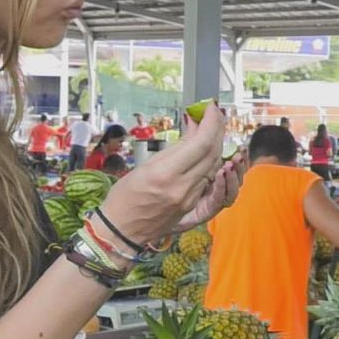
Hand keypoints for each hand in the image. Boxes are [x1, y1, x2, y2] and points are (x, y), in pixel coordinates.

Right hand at [98, 105, 232, 244]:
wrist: (121, 231)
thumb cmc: (124, 196)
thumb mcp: (145, 165)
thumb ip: (174, 148)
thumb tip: (194, 127)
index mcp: (165, 175)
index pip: (200, 144)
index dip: (211, 122)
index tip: (210, 107)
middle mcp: (182, 188)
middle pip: (213, 153)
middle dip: (218, 129)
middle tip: (215, 113)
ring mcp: (190, 199)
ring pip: (214, 166)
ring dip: (218, 144)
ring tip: (213, 127)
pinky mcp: (192, 206)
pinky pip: (208, 179)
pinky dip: (211, 160)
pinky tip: (208, 149)